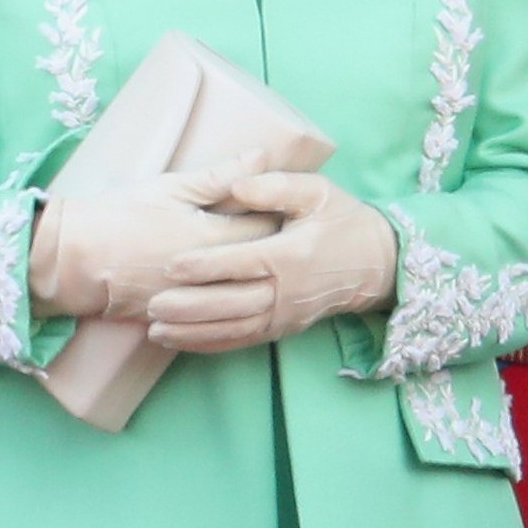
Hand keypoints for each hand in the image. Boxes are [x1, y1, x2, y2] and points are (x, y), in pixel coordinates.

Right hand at [28, 155, 275, 320]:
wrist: (77, 259)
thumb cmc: (123, 214)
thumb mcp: (171, 187)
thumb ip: (220, 176)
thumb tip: (262, 157)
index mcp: (211, 237)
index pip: (266, 228)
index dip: (281, 216)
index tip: (293, 207)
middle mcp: (210, 275)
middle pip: (260, 265)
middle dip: (277, 249)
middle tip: (291, 233)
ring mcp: (195, 302)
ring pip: (243, 294)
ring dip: (257, 279)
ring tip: (269, 263)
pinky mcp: (180, 318)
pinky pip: (218, 314)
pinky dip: (231, 301)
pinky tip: (239, 291)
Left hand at [146, 171, 397, 352]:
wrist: (376, 263)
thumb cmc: (342, 219)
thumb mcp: (316, 191)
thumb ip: (275, 186)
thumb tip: (237, 183)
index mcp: (292, 254)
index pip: (242, 263)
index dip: (205, 266)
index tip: (171, 265)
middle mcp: (287, 291)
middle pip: (232, 303)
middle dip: (189, 306)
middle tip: (152, 304)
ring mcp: (286, 315)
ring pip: (233, 328)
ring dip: (194, 331)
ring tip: (156, 328)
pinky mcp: (284, 329)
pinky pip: (243, 341)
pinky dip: (211, 344)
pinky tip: (183, 342)